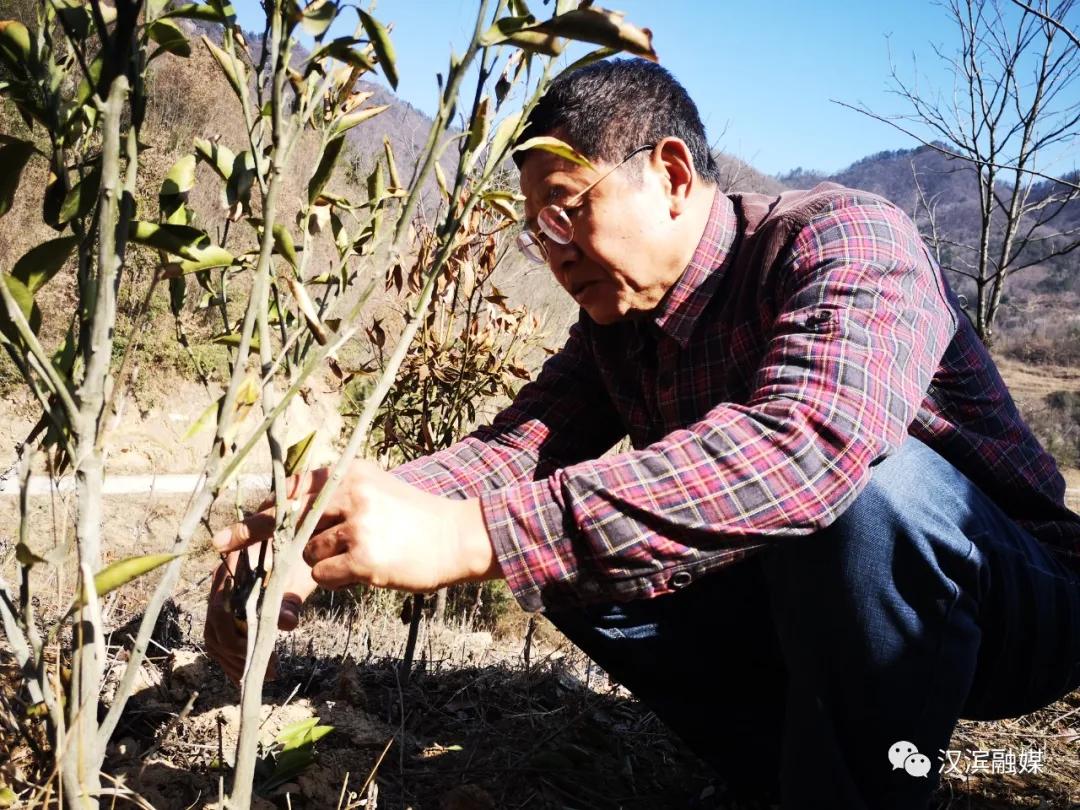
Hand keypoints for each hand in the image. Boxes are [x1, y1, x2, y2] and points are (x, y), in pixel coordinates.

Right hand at [203, 546, 315, 683]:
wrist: (294, 537)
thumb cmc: (296, 553)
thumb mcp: (297, 573)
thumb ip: (290, 596)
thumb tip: (287, 624)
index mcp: (231, 572)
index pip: (221, 611)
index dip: (236, 637)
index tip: (257, 653)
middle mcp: (220, 586)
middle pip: (215, 629)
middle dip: (239, 655)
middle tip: (269, 670)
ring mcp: (222, 598)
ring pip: (215, 638)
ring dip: (236, 661)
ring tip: (265, 674)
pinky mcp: (230, 609)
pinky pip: (221, 639)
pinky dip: (233, 658)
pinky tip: (249, 671)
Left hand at [211, 460, 500, 592]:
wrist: (461, 537)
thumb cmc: (416, 518)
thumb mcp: (376, 489)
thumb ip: (336, 496)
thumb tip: (286, 513)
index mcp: (350, 472)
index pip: (292, 490)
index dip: (260, 511)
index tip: (227, 528)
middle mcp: (350, 493)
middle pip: (287, 521)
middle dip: (253, 536)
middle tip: (218, 545)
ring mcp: (357, 526)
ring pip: (308, 555)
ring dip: (324, 564)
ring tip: (364, 556)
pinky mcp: (364, 559)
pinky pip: (326, 576)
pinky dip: (339, 579)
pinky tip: (369, 570)